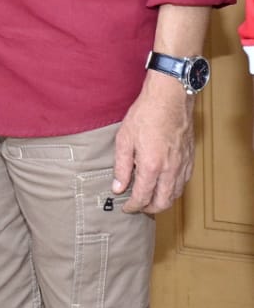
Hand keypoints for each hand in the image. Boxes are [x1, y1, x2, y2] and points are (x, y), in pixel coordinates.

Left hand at [112, 74, 195, 213]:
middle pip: (162, 202)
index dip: (133, 206)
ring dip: (163, 202)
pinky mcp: (189, 159)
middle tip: (138, 207)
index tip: (126, 207)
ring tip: (151, 200)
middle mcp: (169, 170)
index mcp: (151, 166)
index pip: (142, 197)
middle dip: (149, 209)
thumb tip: (118, 187)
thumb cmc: (146, 114)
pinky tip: (166, 186)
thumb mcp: (124, 139)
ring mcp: (182, 165)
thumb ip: (121, 166)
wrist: (170, 98)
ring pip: (175, 195)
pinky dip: (174, 190)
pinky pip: (184, 183)